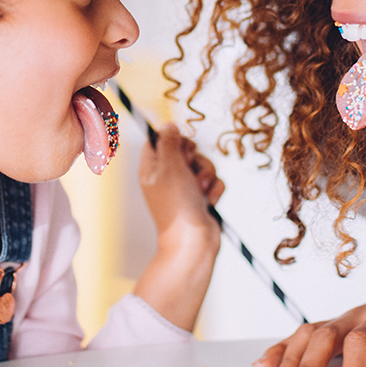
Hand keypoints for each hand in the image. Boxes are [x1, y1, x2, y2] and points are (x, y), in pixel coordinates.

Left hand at [138, 123, 223, 249]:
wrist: (193, 241)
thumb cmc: (177, 207)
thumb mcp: (170, 167)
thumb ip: (169, 142)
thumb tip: (168, 125)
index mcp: (152, 169)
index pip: (157, 142)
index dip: (172, 139)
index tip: (181, 146)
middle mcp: (167, 177)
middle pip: (185, 151)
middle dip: (195, 158)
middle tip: (190, 168)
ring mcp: (184, 188)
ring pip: (202, 165)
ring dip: (207, 174)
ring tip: (201, 189)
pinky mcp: (200, 198)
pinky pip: (213, 182)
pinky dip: (214, 189)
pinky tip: (209, 200)